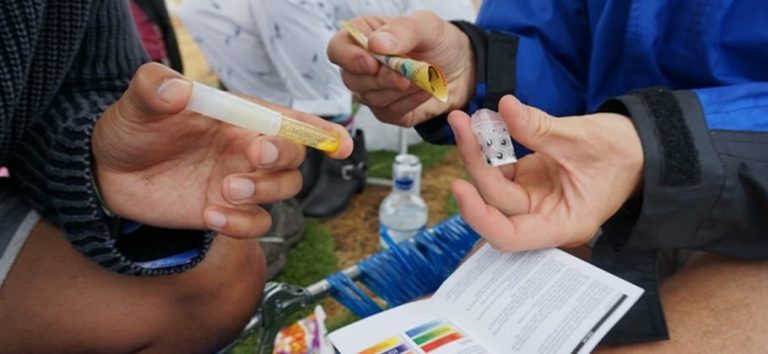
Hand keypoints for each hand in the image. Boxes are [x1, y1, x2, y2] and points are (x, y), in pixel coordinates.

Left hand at [92, 63, 352, 237]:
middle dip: (282, 158)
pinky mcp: (226, 213)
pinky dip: (243, 223)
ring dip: (264, 191)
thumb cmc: (132, 129)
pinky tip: (211, 216)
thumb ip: (154, 87)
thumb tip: (175, 89)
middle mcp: (248, 150)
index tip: (339, 144)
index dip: (320, 131)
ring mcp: (240, 183)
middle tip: (252, 156)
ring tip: (225, 188)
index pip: (289, 120)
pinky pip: (256, 224)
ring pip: (282, 191)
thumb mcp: (138, 102)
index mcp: (239, 117)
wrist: (109, 174)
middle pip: (293, 157)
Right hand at [327, 11, 474, 126]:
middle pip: (352, 80)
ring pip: (370, 99)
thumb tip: (375, 44)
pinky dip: (410, 103)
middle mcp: (362, 65)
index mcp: (364, 37)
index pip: (338, 49)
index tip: (373, 62)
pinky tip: (425, 91)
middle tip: (409, 75)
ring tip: (425, 78)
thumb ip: (402, 30)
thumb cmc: (441, 42)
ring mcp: (373, 90)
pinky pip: (388, 113)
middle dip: (383, 79)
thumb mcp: (427, 26)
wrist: (463, 69)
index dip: (350, 59)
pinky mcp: (387, 111)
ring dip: (401, 91)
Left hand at [448, 96, 643, 250]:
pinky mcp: (529, 180)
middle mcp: (543, 217)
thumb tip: (505, 108)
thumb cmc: (622, 151)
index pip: (509, 236)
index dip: (479, 216)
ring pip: (493, 184)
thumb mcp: (582, 137)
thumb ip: (540, 128)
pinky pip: (500, 168)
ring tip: (465, 122)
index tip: (459, 186)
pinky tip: (482, 126)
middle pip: (496, 202)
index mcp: (562, 224)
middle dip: (475, 164)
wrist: (639, 145)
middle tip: (461, 125)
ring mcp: (534, 199)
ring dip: (477, 154)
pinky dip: (489, 148)